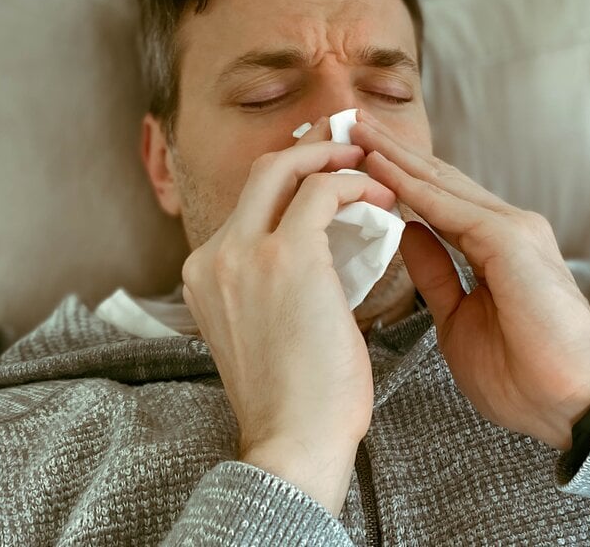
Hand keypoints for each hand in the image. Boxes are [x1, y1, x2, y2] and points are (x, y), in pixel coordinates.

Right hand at [181, 118, 395, 513]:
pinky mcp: (286, 256)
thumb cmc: (296, 402)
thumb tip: (315, 264)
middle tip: (352, 146)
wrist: (293, 443)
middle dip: (311, 149)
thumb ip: (271, 290)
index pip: (248, 204)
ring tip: (375, 170)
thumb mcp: (264, 333)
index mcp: (205, 274)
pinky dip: (357, 186)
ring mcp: (244, 253)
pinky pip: (324, 192)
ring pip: (288, 169)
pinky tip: (384, 200)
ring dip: (337, 161)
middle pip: (261, 171)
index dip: (292, 179)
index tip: (329, 172)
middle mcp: (214, 256)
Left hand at [352, 112, 589, 450]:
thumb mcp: (458, 319)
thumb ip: (436, 274)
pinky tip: (382, 169)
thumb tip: (407, 233)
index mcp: (494, 248)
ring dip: (397, 157)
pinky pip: (453, 209)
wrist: (571, 404)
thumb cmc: (522, 374)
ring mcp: (514, 230)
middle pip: (438, 180)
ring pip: (443, 184)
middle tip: (345, 123)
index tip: (350, 159)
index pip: (436, 200)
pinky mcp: (514, 241)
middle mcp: (507, 228)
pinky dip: (415, 187)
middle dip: (391, 153)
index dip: (394, 177)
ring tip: (356, 131)